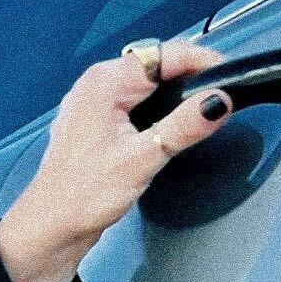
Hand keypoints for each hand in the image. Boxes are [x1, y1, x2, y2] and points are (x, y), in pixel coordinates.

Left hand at [0, 40, 231, 281]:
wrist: (52, 227)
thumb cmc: (80, 196)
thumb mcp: (142, 158)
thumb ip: (184, 126)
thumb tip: (217, 102)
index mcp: (104, 83)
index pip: (164, 54)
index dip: (201, 61)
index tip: (228, 76)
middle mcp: (96, 86)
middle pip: (157, 64)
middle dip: (190, 76)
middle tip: (220, 94)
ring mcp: (95, 103)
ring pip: (147, 83)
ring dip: (174, 92)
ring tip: (201, 107)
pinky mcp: (98, 122)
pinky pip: (136, 101)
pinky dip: (158, 107)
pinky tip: (169, 124)